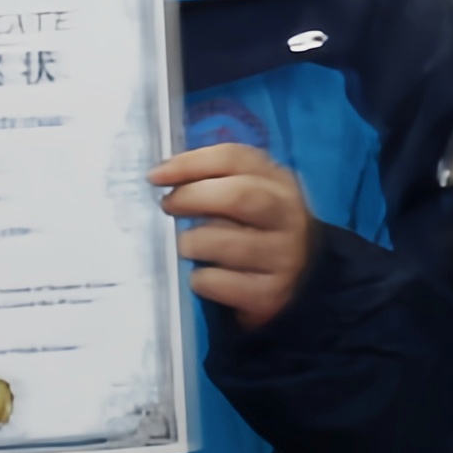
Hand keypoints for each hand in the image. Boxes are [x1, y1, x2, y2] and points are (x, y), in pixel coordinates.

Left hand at [159, 143, 321, 328]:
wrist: (297, 280)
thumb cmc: (254, 230)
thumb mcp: (246, 196)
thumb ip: (213, 179)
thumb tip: (162, 175)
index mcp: (279, 182)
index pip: (235, 158)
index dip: (191, 163)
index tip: (155, 176)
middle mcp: (288, 215)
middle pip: (239, 196)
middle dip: (192, 197)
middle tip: (168, 206)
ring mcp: (283, 256)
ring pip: (224, 242)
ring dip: (192, 243)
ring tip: (188, 246)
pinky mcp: (270, 293)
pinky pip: (218, 282)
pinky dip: (200, 279)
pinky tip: (205, 276)